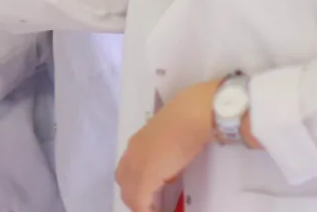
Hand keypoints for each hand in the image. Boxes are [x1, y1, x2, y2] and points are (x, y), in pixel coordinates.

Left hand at [115, 80, 219, 211]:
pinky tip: (159, 211)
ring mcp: (137, 164)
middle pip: (125, 186)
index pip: (127, 172)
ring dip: (141, 205)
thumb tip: (168, 176)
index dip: (136, 188)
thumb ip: (164, 159)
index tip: (150, 197)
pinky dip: (148, 210)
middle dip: (136, 200)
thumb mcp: (171, 142)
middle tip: (153, 206)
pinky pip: (140, 202)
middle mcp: (132, 154)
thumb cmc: (187, 122)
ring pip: (129, 195)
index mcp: (137, 145)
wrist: (191, 115)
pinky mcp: (147, 175)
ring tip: (156, 209)